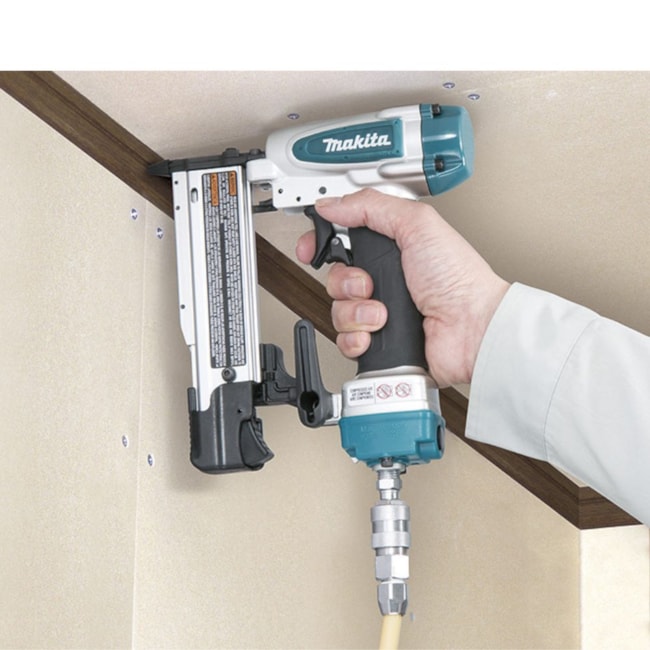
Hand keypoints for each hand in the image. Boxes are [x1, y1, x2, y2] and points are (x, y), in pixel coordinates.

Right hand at [295, 189, 509, 386]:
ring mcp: (379, 312)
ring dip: (357, 312)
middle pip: (335, 278)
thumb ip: (371, 206)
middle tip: (370, 284)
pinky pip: (345, 340)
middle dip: (347, 283)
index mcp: (390, 249)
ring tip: (382, 313)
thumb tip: (332, 202)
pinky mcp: (378, 340)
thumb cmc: (458, 279)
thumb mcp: (416, 224)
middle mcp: (383, 280)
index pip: (341, 241)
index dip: (320, 244)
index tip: (311, 249)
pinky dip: (357, 338)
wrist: (471, 328)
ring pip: (338, 311)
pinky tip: (376, 332)